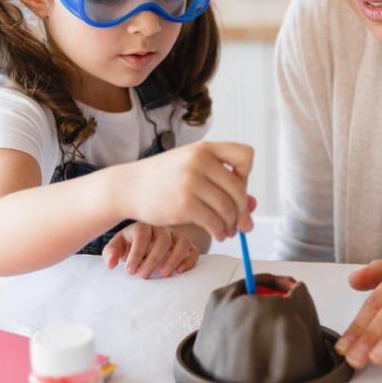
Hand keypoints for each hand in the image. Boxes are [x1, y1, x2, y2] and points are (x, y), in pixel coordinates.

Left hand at [101, 223, 199, 278]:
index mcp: (142, 227)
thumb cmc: (128, 246)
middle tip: (143, 276)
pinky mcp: (186, 247)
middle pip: (163, 239)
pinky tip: (179, 272)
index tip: (130, 271)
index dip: (136, 253)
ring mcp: (175, 236)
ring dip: (174, 258)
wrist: (141, 246)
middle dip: (153, 259)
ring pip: (183, 241)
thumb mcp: (116, 248)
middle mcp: (161, 229)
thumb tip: (111, 264)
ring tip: (163, 274)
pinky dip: (189, 260)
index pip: (141, 234)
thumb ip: (111, 254)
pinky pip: (194, 250)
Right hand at [105, 141, 255, 240]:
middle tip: (241, 223)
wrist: (129, 186)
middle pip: (239, 189)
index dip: (246, 175)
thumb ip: (221, 182)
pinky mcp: (184, 204)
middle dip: (242, 210)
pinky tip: (218, 234)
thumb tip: (253, 206)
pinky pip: (214, 222)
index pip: (246, 155)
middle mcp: (200, 161)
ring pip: (228, 208)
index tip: (236, 187)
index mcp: (205, 148)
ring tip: (228, 230)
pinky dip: (220, 231)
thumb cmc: (164, 179)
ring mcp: (191, 181)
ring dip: (232, 225)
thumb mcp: (192, 169)